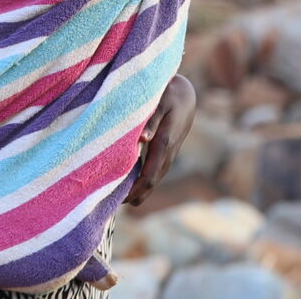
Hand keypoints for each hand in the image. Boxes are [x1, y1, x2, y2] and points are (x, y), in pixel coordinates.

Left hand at [126, 75, 195, 206]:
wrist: (186, 95)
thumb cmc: (170, 95)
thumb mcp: (161, 102)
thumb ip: (152, 120)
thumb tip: (144, 139)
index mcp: (164, 143)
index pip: (149, 175)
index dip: (135, 189)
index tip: (120, 198)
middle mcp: (168, 153)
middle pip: (152, 182)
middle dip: (136, 194)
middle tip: (114, 204)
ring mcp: (169, 154)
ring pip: (155, 178)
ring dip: (140, 190)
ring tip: (122, 200)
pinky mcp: (167, 152)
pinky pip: (156, 171)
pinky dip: (145, 181)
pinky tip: (134, 185)